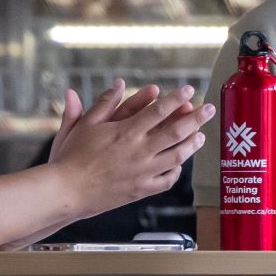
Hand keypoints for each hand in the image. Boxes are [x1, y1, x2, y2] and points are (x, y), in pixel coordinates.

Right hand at [48, 79, 210, 213]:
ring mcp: (143, 172)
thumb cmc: (71, 158)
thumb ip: (103, 104)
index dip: (176, 98)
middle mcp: (139, 151)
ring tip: (201, 135)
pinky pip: (167, 180)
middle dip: (196, 118)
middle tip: (209, 108)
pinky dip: (176, 171)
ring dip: (192, 144)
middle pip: (176, 131)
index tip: (189, 90)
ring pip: (177, 156)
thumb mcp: (84, 125)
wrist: (66, 191)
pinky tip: (179, 164)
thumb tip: (117, 84)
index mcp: (126, 132)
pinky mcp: (141, 190)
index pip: (158, 111)